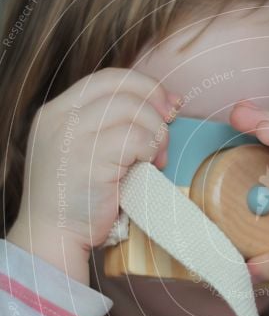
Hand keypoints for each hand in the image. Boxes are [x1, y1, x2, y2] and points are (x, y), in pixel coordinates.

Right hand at [7, 68, 179, 283]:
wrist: (52, 237)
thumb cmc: (76, 199)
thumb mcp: (82, 151)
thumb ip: (107, 127)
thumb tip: (163, 105)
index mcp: (56, 112)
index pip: (106, 78)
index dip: (143, 86)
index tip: (167, 104)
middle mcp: (60, 118)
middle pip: (122, 86)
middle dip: (155, 102)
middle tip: (169, 125)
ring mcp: (72, 137)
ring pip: (132, 109)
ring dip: (155, 131)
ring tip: (156, 157)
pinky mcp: (90, 160)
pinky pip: (136, 138)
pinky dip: (151, 149)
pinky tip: (151, 166)